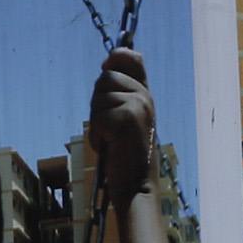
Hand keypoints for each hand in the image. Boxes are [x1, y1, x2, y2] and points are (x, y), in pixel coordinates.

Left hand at [87, 47, 156, 206]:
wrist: (137, 186)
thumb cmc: (127, 156)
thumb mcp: (126, 119)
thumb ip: (119, 95)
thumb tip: (107, 65)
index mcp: (146, 96)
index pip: (134, 59)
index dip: (118, 56)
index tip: (108, 63)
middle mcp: (145, 97)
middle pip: (106, 77)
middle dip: (98, 101)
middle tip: (109, 127)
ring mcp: (138, 106)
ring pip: (99, 96)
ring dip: (96, 120)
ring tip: (110, 138)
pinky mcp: (127, 119)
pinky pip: (97, 116)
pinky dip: (97, 134)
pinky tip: (110, 146)